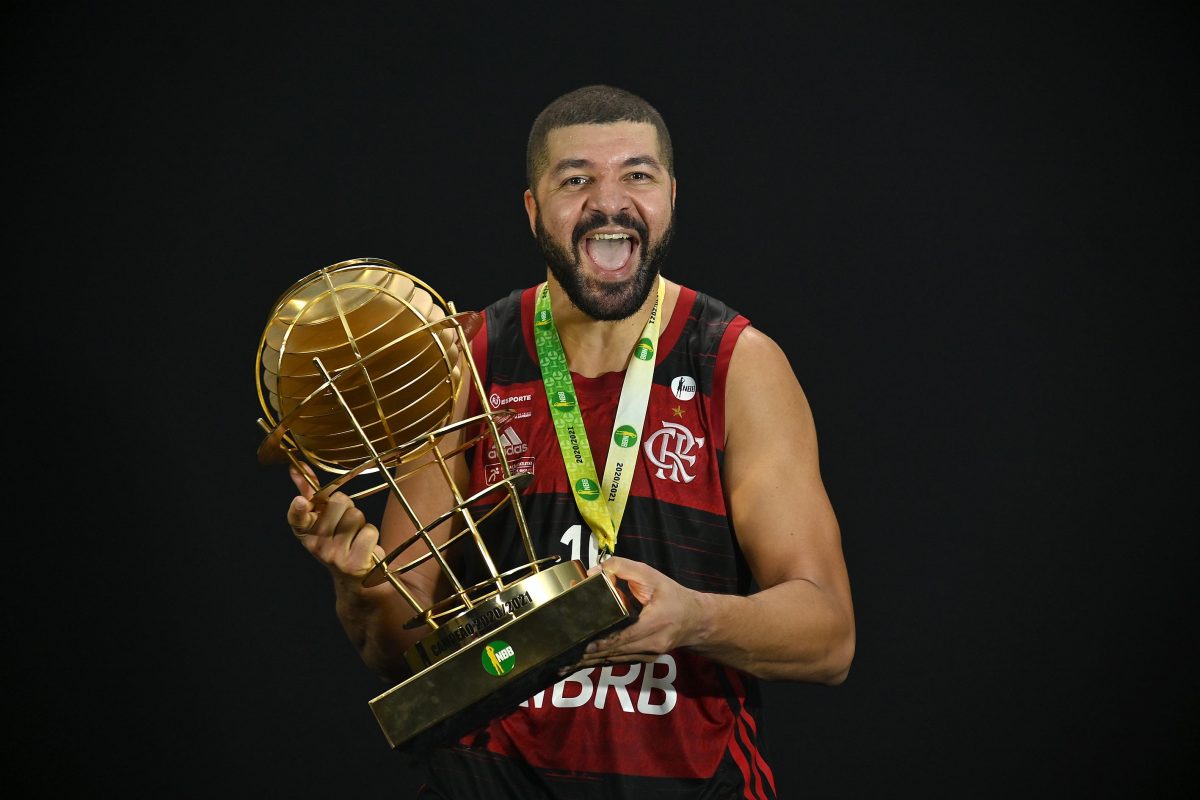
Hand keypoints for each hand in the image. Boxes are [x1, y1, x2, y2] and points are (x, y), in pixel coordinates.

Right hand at [287, 464, 384, 579]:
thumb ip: (310, 494)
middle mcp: (317, 545)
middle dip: (347, 507)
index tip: (301, 501)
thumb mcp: (322, 521)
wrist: (355, 580)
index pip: (297, 519)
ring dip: (360, 522)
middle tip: (345, 524)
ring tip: (355, 537)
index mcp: (306, 533)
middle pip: (339, 503)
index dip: (299, 509)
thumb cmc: (338, 541)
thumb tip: (298, 467)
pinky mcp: (354, 564)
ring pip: (356, 515)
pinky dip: (371, 535)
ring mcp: (334, 556)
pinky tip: (364, 547)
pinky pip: (369, 531)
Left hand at [574, 556, 704, 666]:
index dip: (601, 641)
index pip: (623, 636)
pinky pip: (620, 660)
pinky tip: (584, 662)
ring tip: (567, 663)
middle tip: (564, 657)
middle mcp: (652, 644)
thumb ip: (623, 568)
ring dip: (591, 661)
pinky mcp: (645, 659)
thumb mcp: (652, 575)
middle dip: (589, 655)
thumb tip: (594, 572)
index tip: (582, 643)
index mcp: (655, 623)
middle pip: (614, 652)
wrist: (696, 620)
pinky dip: (602, 660)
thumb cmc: (673, 596)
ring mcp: (649, 655)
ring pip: (615, 660)